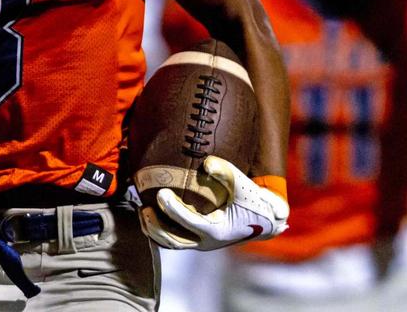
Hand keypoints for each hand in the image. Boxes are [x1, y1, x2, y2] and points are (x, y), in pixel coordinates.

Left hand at [139, 156, 288, 249]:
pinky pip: (173, 239)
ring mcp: (200, 243)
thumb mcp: (244, 186)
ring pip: (170, 243)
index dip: (173, 209)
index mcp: (216, 231)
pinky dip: (159, 230)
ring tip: (142, 212)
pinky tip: (151, 214)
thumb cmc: (253, 201)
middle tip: (143, 208)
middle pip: (173, 240)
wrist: (264, 221)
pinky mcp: (197, 240)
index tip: (161, 193)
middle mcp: (206, 242)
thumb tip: (207, 162)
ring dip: (153, 230)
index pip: (189, 222)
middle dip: (155, 226)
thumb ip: (227, 172)